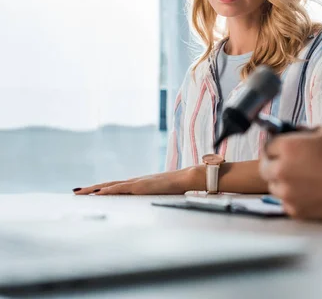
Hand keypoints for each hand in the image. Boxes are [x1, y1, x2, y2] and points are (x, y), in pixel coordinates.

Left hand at [73, 167, 203, 194]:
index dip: (102, 188)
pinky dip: (107, 190)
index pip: (116, 186)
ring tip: (79, 192)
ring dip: (93, 189)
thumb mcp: (161, 194)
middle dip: (91, 188)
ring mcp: (136, 183)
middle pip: (108, 185)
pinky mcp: (139, 186)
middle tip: (76, 191)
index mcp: (138, 185)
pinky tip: (97, 193)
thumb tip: (153, 203)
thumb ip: (154, 197)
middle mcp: (134, 182)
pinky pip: (119, 188)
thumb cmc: (177, 187)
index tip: (90, 191)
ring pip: (109, 186)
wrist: (185, 178)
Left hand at [260, 121, 321, 220]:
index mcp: (289, 147)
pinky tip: (309, 189)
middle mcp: (283, 171)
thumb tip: (302, 133)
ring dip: (283, 179)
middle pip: (265, 166)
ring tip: (303, 175)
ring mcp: (289, 194)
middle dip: (274, 161)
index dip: (276, 143)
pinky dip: (293, 195)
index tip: (282, 143)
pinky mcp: (297, 211)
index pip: (268, 143)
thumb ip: (313, 130)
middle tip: (287, 159)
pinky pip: (286, 201)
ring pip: (274, 185)